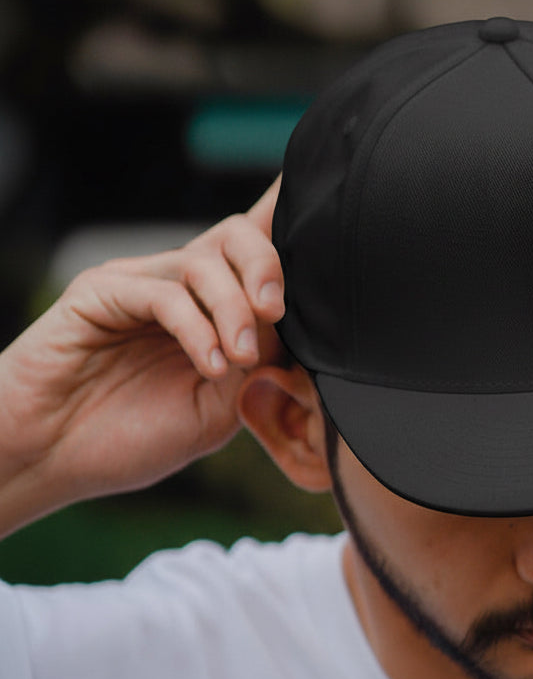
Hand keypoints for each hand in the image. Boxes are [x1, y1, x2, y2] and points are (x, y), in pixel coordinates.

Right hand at [0, 178, 283, 533]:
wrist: (56, 460)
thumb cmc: (136, 438)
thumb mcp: (219, 409)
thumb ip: (257, 366)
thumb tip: (294, 329)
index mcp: (211, 310)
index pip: (255, 256)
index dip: (288, 228)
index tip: (330, 219)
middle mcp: (178, 287)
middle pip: (237, 236)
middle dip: (268, 266)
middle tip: (275, 310)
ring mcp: (139, 284)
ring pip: (204, 261)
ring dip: (234, 310)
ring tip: (238, 360)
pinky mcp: (100, 292)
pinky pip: (164, 293)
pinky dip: (197, 328)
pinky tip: (209, 365)